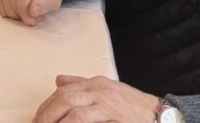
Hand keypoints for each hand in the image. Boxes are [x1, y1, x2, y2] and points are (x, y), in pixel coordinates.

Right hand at [0, 0, 62, 25]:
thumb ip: (44, 5)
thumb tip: (31, 11)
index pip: (22, 4)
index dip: (29, 17)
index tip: (37, 19)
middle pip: (14, 8)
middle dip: (25, 15)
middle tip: (36, 12)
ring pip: (7, 10)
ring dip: (18, 15)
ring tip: (29, 9)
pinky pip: (2, 9)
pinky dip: (11, 12)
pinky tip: (20, 7)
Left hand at [33, 75, 158, 122]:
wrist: (162, 116)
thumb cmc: (134, 106)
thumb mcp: (108, 90)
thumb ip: (82, 85)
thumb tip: (58, 80)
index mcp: (96, 83)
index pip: (64, 91)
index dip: (47, 105)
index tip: (37, 118)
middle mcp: (100, 91)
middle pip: (64, 99)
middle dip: (47, 114)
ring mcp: (108, 105)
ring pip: (74, 112)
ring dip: (57, 122)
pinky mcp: (115, 119)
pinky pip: (88, 122)